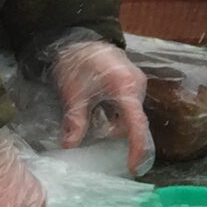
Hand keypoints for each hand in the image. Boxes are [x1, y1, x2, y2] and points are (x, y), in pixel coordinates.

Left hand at [44, 36, 152, 173]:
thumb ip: (75, 121)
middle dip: (117, 134)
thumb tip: (69, 146)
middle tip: (96, 138)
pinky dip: (115, 115)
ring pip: (130, 115)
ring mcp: (136, 83)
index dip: (137, 148)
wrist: (78, 39)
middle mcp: (137, 85)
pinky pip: (127, 107)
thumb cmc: (76, 63)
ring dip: (114, 124)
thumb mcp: (73, 94)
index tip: (134, 167)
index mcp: (126, 87)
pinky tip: (98, 112)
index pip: (136, 124)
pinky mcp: (130, 83)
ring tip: (92, 120)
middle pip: (134, 121)